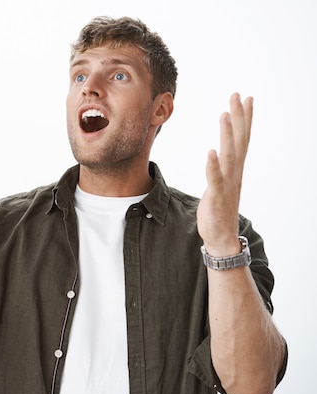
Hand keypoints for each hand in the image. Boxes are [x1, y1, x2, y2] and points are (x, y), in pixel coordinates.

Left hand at [197, 93, 252, 255]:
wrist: (221, 236)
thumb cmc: (218, 208)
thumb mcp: (221, 182)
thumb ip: (221, 166)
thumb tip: (219, 150)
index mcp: (234, 168)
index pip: (242, 138)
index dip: (244, 118)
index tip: (246, 97)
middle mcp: (234, 173)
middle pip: (238, 141)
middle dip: (238, 117)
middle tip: (237, 95)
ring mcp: (227, 184)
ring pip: (229, 155)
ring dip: (227, 135)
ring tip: (224, 115)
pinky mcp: (217, 196)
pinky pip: (216, 179)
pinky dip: (214, 165)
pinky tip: (211, 152)